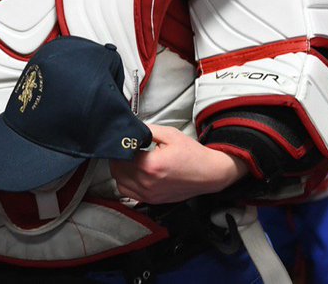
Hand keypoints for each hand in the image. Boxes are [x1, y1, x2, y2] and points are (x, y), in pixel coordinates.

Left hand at [109, 124, 248, 203]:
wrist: (210, 174)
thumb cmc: (192, 155)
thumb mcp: (170, 134)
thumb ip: (147, 130)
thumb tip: (131, 128)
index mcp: (150, 165)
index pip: (120, 155)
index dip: (120, 145)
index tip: (124, 140)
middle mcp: (147, 183)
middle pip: (117, 170)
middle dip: (118, 157)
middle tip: (125, 148)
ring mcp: (149, 194)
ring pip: (119, 182)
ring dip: (120, 171)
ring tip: (129, 160)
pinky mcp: (152, 200)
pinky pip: (128, 193)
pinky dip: (126, 183)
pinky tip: (133, 173)